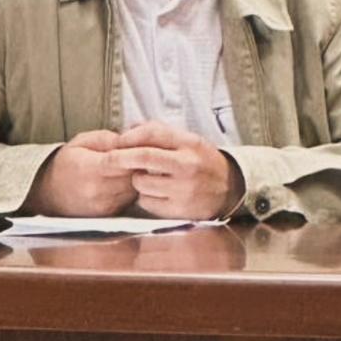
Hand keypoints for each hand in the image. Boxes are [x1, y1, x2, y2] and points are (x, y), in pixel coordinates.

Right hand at [24, 130, 138, 216]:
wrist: (48, 193)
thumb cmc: (67, 162)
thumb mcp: (83, 141)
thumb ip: (108, 138)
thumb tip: (132, 139)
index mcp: (90, 168)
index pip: (122, 159)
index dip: (137, 151)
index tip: (146, 143)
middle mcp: (98, 190)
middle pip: (133, 175)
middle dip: (142, 163)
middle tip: (148, 152)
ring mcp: (104, 205)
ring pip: (135, 189)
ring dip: (140, 177)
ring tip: (139, 165)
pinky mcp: (109, 215)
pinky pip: (130, 199)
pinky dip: (133, 189)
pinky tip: (129, 180)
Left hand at [114, 121, 244, 219]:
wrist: (231, 188)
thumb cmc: (204, 162)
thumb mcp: (189, 140)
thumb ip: (160, 133)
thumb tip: (129, 130)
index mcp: (190, 144)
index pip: (153, 134)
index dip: (130, 137)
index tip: (117, 141)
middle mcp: (188, 165)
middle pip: (144, 157)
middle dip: (120, 157)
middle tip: (108, 159)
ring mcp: (184, 189)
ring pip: (142, 183)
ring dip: (137, 180)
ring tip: (148, 178)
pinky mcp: (180, 210)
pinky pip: (148, 203)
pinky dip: (146, 198)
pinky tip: (157, 194)